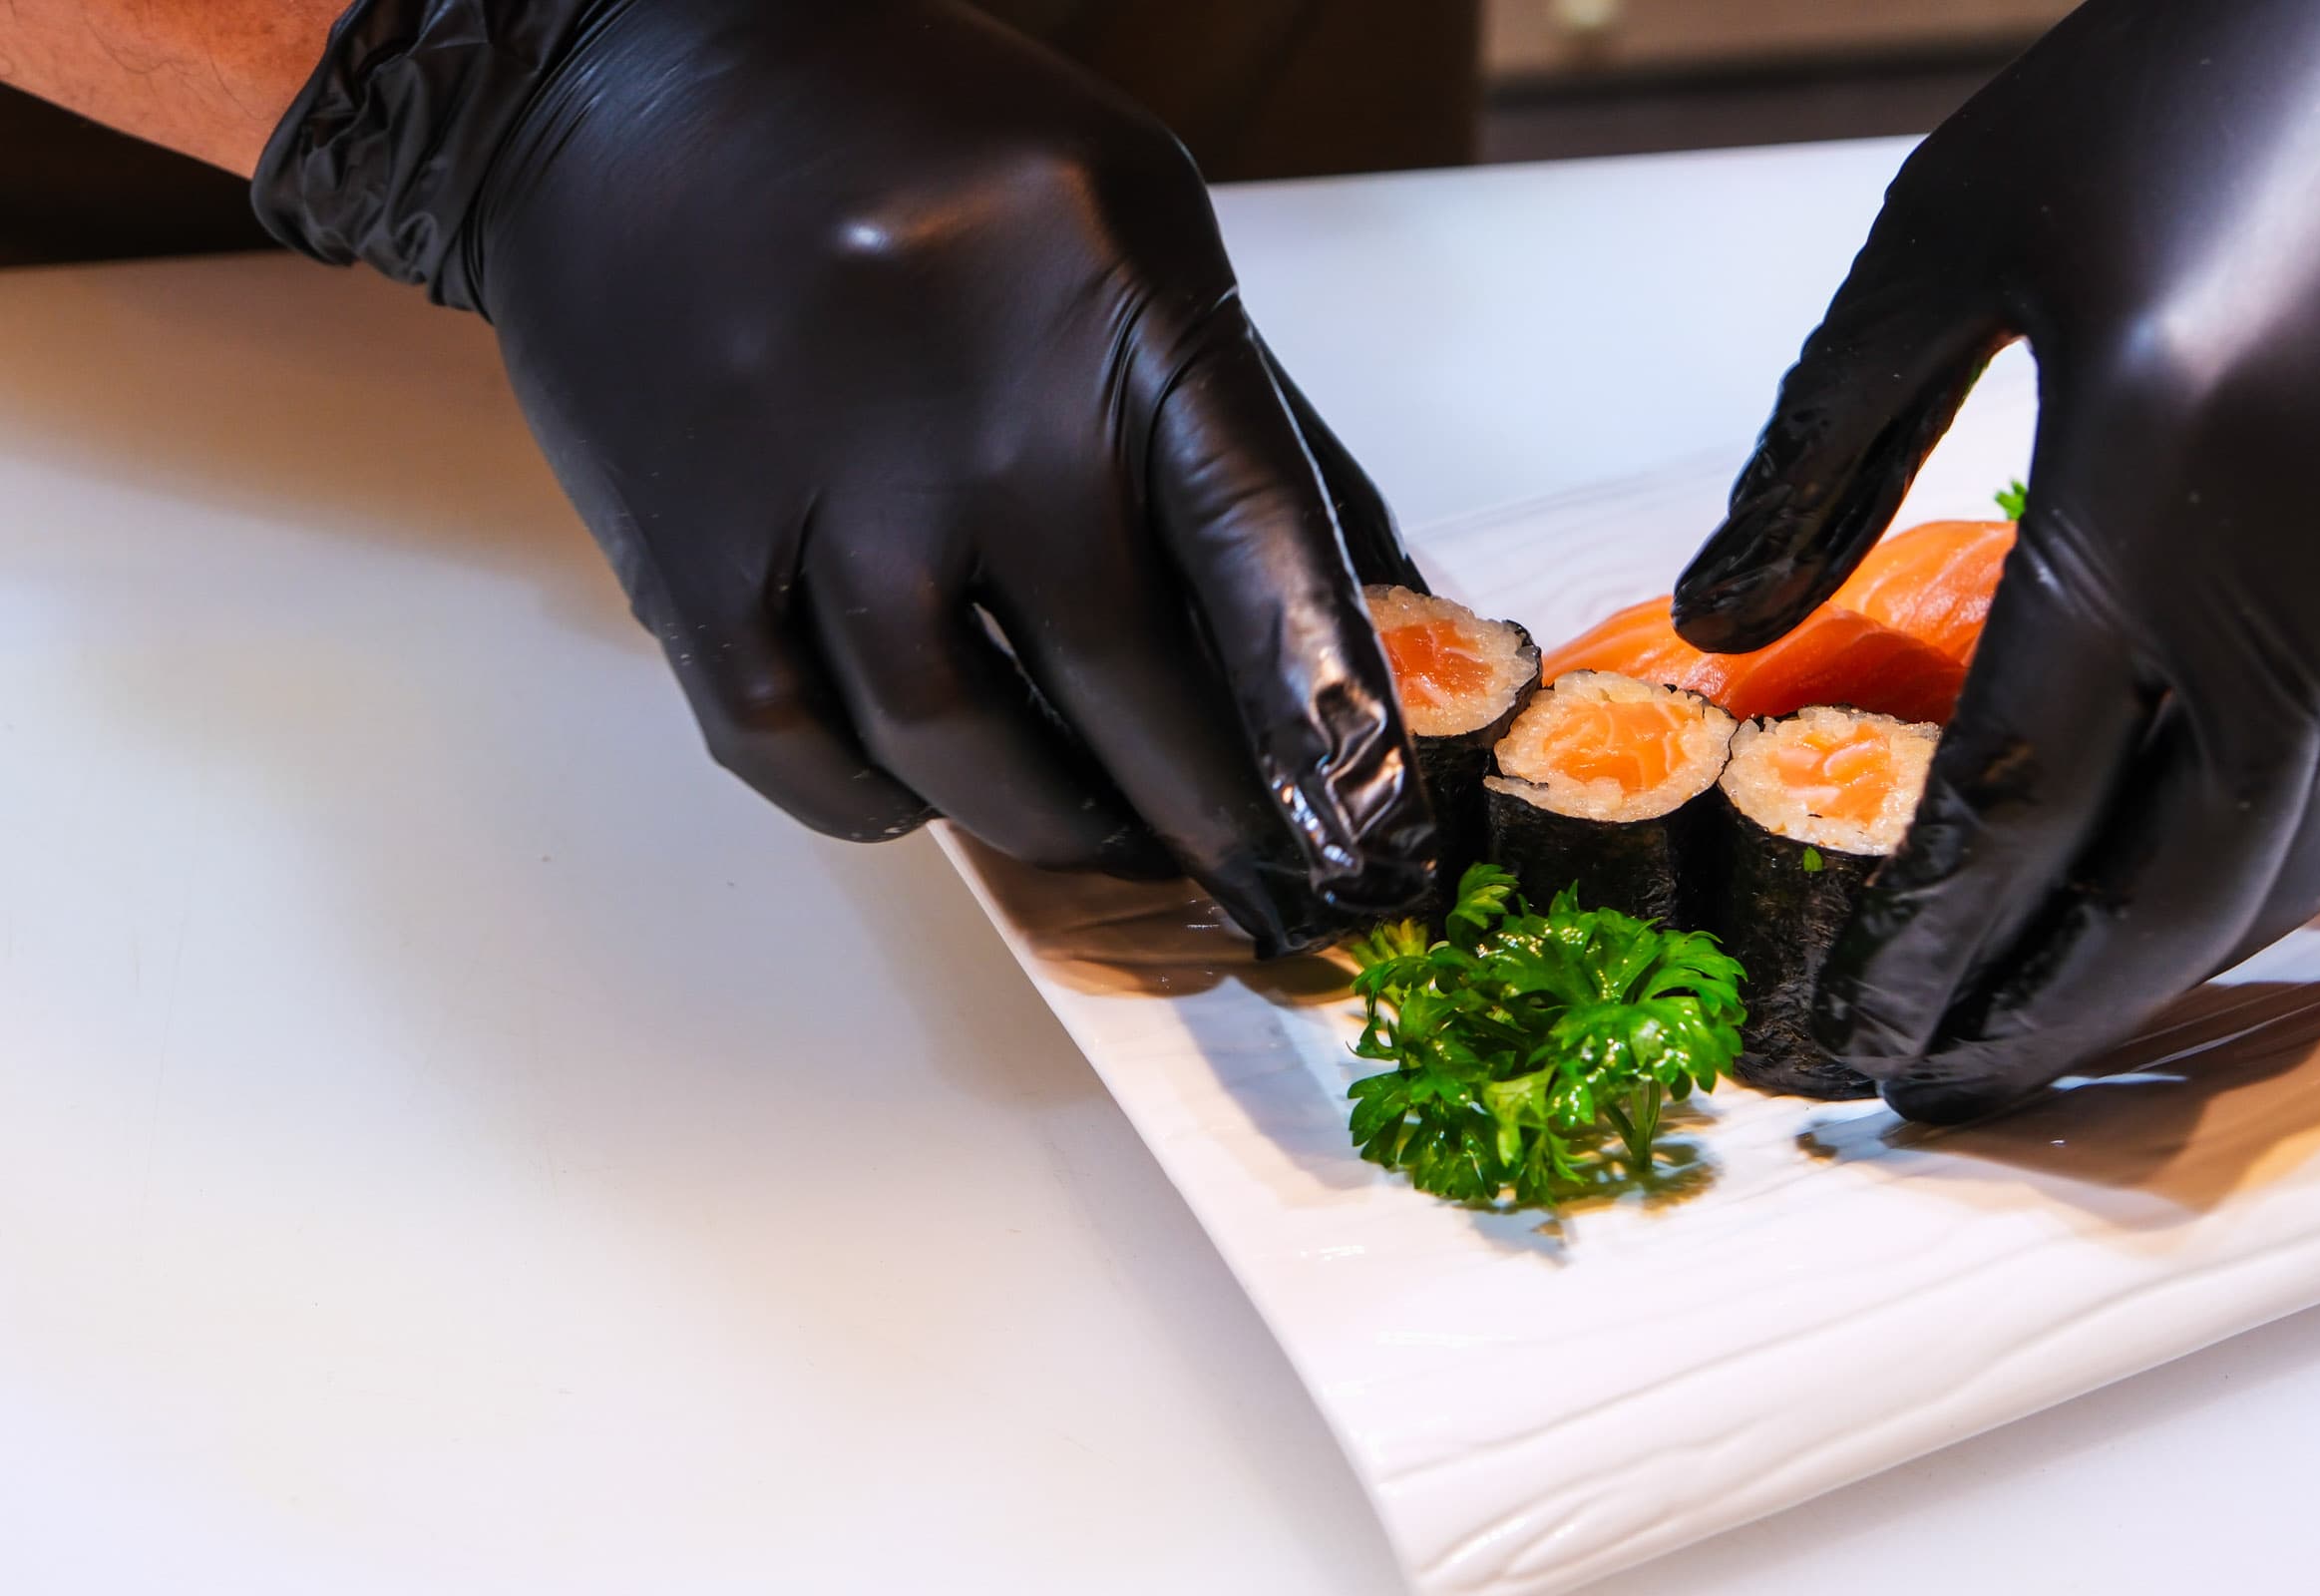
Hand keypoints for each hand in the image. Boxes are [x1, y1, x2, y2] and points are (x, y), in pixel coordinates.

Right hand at [253, 0, 1434, 955]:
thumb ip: (1249, 417)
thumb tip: (1369, 605)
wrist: (632, 72)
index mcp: (1118, 311)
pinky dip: (871, 804)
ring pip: (956, 747)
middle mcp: (975, 410)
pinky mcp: (685, 548)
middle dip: (1211, 814)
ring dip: (1054, 825)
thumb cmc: (916, 147)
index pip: (1262, 555)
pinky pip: (791, 749)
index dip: (1326, 715)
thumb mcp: (1139, 221)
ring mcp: (819, 488)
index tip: (1371, 827)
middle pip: (1121, 683)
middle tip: (1258, 873)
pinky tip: (923, 792)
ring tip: (1110, 837)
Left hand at [1673, 0, 2319, 1120]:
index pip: (2014, 797)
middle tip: (1936, 1084)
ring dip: (2157, 972)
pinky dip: (2255, 880)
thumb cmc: (2202, 68)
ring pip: (2291, 858)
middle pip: (2172, 880)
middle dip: (2046, 1008)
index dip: (1923, 939)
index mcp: (2157, 482)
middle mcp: (2307, 570)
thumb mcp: (1953, 233)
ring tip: (2033, 1027)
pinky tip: (2170, 900)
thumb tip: (1719, 621)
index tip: (1844, 1025)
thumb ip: (1822, 443)